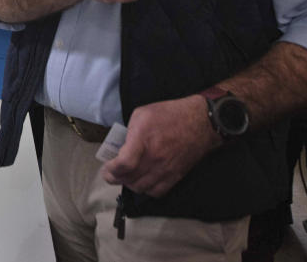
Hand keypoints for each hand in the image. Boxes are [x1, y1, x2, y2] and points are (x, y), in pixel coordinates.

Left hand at [102, 95, 219, 196]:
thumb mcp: (141, 114)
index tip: (106, 167)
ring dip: (129, 184)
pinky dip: (146, 190)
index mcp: (143, 140)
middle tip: (111, 172)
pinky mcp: (176, 176)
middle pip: (129, 179)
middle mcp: (155, 158)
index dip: (110, 170)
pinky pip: (157, 192)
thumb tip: (120, 147)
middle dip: (115, 178)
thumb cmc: (169, 114)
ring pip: (141, 188)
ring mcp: (166, 169)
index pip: (124, 165)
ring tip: (125, 176)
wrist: (200, 122)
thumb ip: (128, 132)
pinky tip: (142, 181)